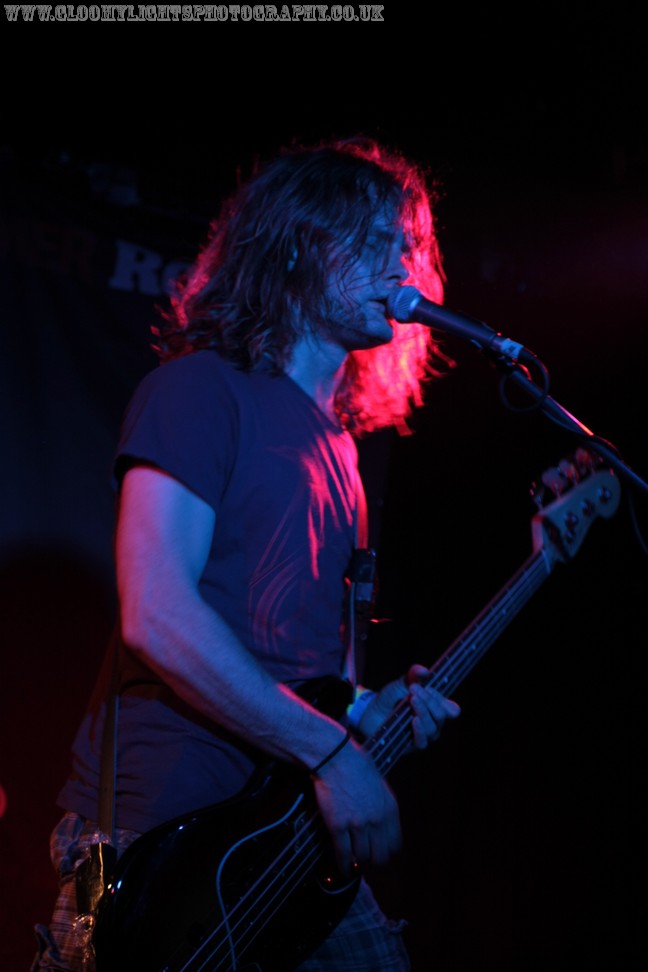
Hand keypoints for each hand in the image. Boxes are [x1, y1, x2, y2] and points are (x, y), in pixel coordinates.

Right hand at [311, 739, 401, 877]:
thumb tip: (381, 825)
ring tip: (352, 855)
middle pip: (379, 855)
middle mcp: (377, 820)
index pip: (394, 844)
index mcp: (390, 809)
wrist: (336, 757)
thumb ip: (383, 807)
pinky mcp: (338, 826)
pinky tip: (343, 867)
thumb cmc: (356, 765)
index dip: (385, 849)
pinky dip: (343, 864)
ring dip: (356, 857)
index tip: (378, 849)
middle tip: (364, 854)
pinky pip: (343, 854)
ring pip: (361, 855)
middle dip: (372, 856)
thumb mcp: (380, 785)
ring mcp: (357, 824)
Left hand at [354, 664, 460, 748]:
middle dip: (429, 701)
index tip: (429, 688)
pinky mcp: (412, 746)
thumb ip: (413, 676)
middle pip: (441, 716)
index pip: (451, 709)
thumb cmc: (390, 698)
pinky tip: (414, 720)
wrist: (370, 713)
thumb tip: (425, 671)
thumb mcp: (401, 684)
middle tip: (414, 689)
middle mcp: (433, 723)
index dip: (444, 701)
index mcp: (435, 709)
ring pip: (433, 728)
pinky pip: (422, 742)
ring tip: (412, 700)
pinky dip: (420, 731)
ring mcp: (424, 736)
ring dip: (423, 712)